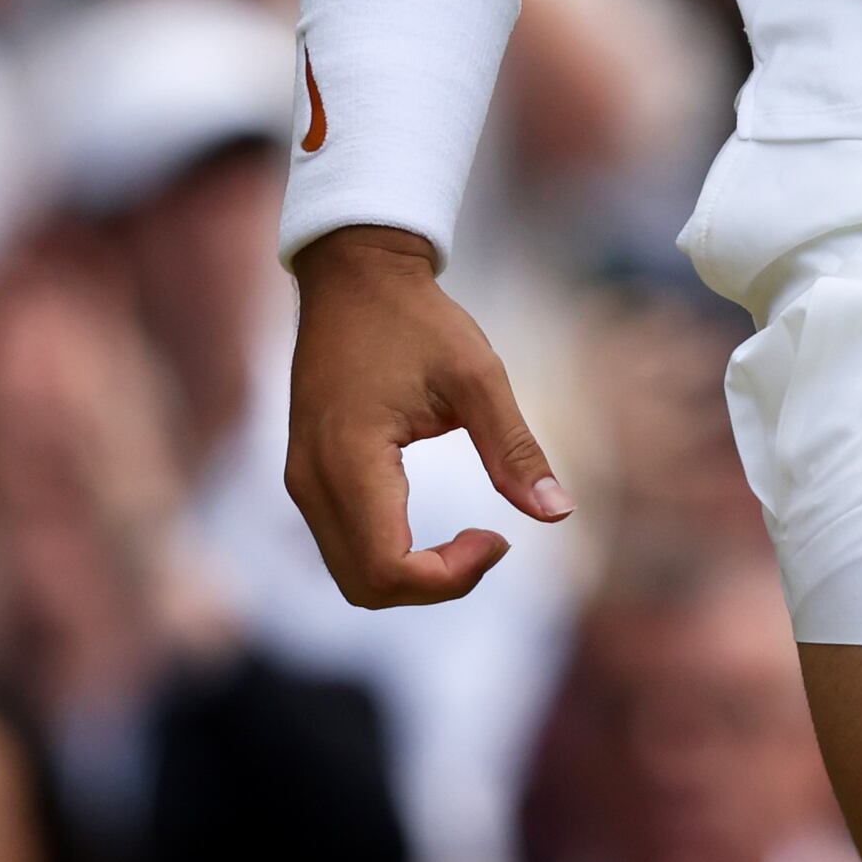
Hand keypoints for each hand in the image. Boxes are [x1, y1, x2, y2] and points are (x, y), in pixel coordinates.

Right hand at [283, 228, 571, 604]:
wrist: (354, 275)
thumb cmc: (417, 319)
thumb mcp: (478, 376)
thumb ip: (515, 449)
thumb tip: (559, 513)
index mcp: (351, 457)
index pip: (387, 568)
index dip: (450, 577)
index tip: (499, 538)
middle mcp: (313, 479)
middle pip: (365, 586)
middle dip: (435, 585)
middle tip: (490, 542)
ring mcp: (302, 478)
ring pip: (350, 574)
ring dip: (413, 575)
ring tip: (468, 537)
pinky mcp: (306, 473)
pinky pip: (342, 545)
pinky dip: (390, 556)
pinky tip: (434, 526)